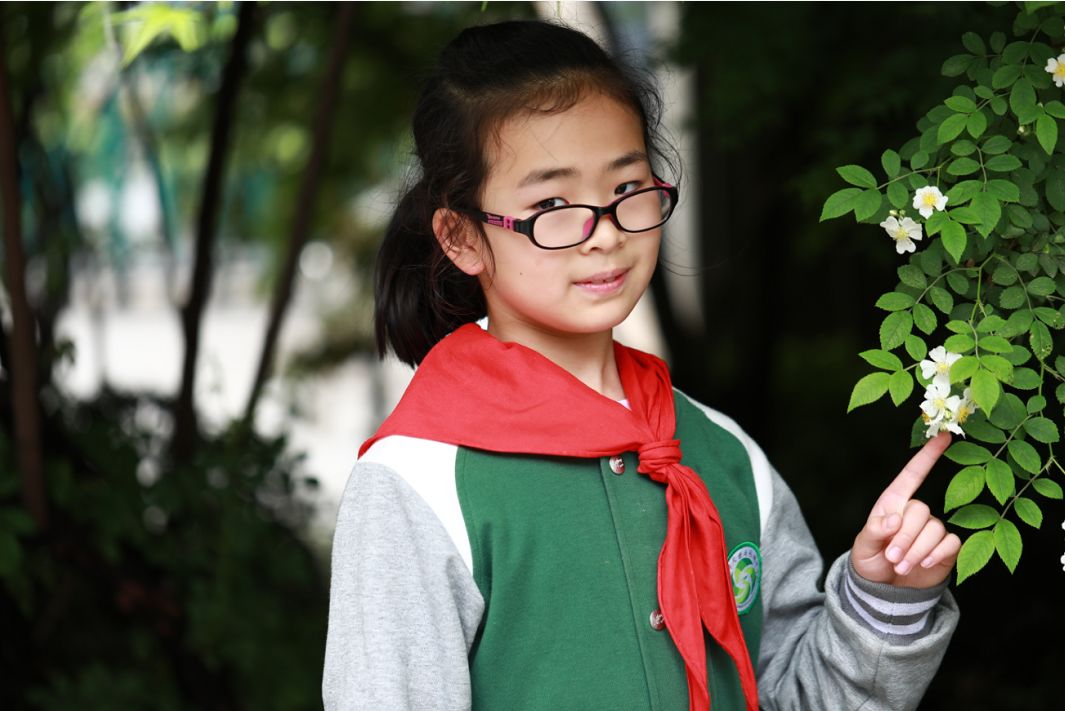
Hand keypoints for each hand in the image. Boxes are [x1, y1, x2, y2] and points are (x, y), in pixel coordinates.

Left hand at [850, 431, 960, 587]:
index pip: (912, 475)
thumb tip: (893, 520)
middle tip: (892, 558)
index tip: (942, 435)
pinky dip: (937, 554)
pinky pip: (952, 542)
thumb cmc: (870, 561)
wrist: (884, 591)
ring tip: (901, 566)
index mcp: (893, 504)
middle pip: (921, 511)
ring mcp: (932, 529)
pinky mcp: (946, 548)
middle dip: (905, 538)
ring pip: (936, 529)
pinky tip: (924, 565)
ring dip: (917, 550)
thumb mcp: (862, 546)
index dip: (927, 456)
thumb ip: (874, 530)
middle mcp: (915, 512)